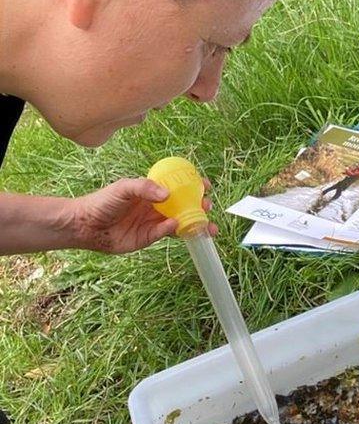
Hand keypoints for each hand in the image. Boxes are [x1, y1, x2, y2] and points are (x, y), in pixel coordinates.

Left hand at [71, 177, 216, 253]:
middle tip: (207, 207)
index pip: (178, 187)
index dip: (193, 186)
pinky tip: (175, 226)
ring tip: (207, 227)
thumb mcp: (124, 188)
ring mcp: (154, 222)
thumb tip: (167, 194)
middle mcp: (157, 206)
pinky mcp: (148, 238)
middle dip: (199, 207)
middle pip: (184, 206)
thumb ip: (145, 188)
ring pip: (180, 222)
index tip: (205, 185)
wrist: (86, 225)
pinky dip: (173, 231)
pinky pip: (165, 234)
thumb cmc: (103, 201)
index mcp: (153, 191)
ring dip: (194, 224)